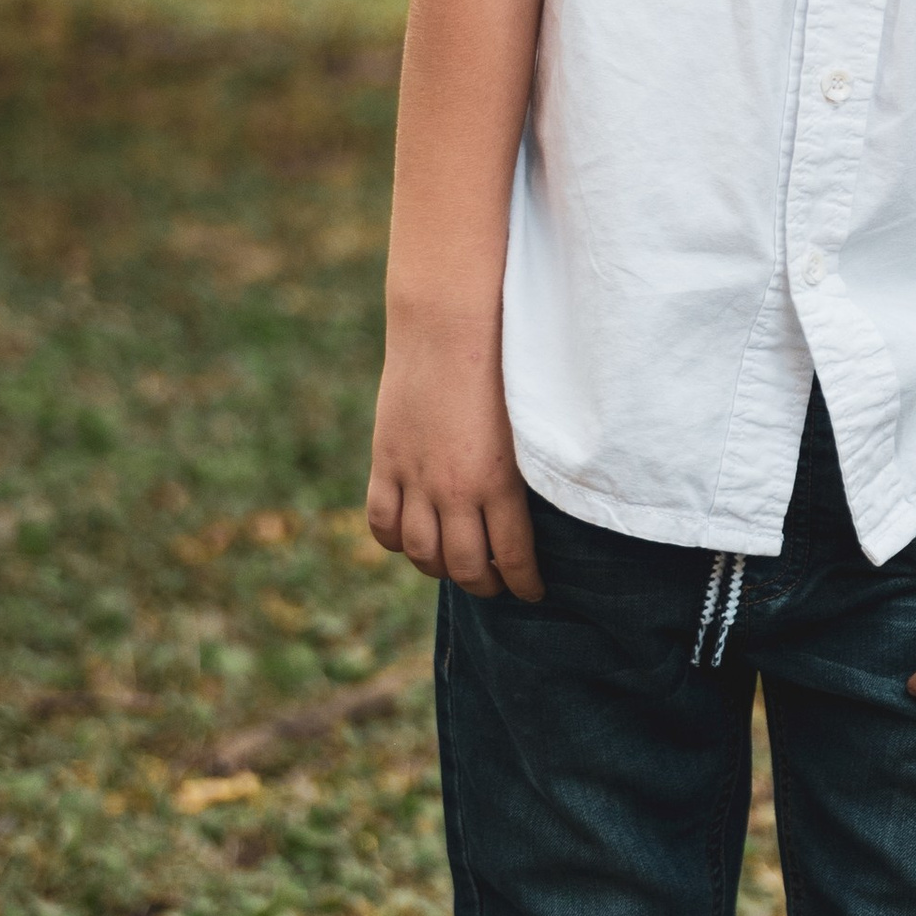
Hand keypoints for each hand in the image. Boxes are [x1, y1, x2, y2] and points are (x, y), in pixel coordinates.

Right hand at [366, 328, 545, 600]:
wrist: (449, 324)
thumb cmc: (503, 365)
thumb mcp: (525, 427)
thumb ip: (522, 474)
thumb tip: (528, 515)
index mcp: (500, 483)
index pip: (513, 557)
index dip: (524, 583)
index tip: (532, 591)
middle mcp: (455, 490)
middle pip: (466, 565)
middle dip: (486, 584)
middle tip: (497, 585)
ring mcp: (415, 477)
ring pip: (422, 552)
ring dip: (440, 569)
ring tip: (455, 567)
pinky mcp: (386, 461)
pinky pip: (383, 522)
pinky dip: (395, 540)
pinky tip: (410, 540)